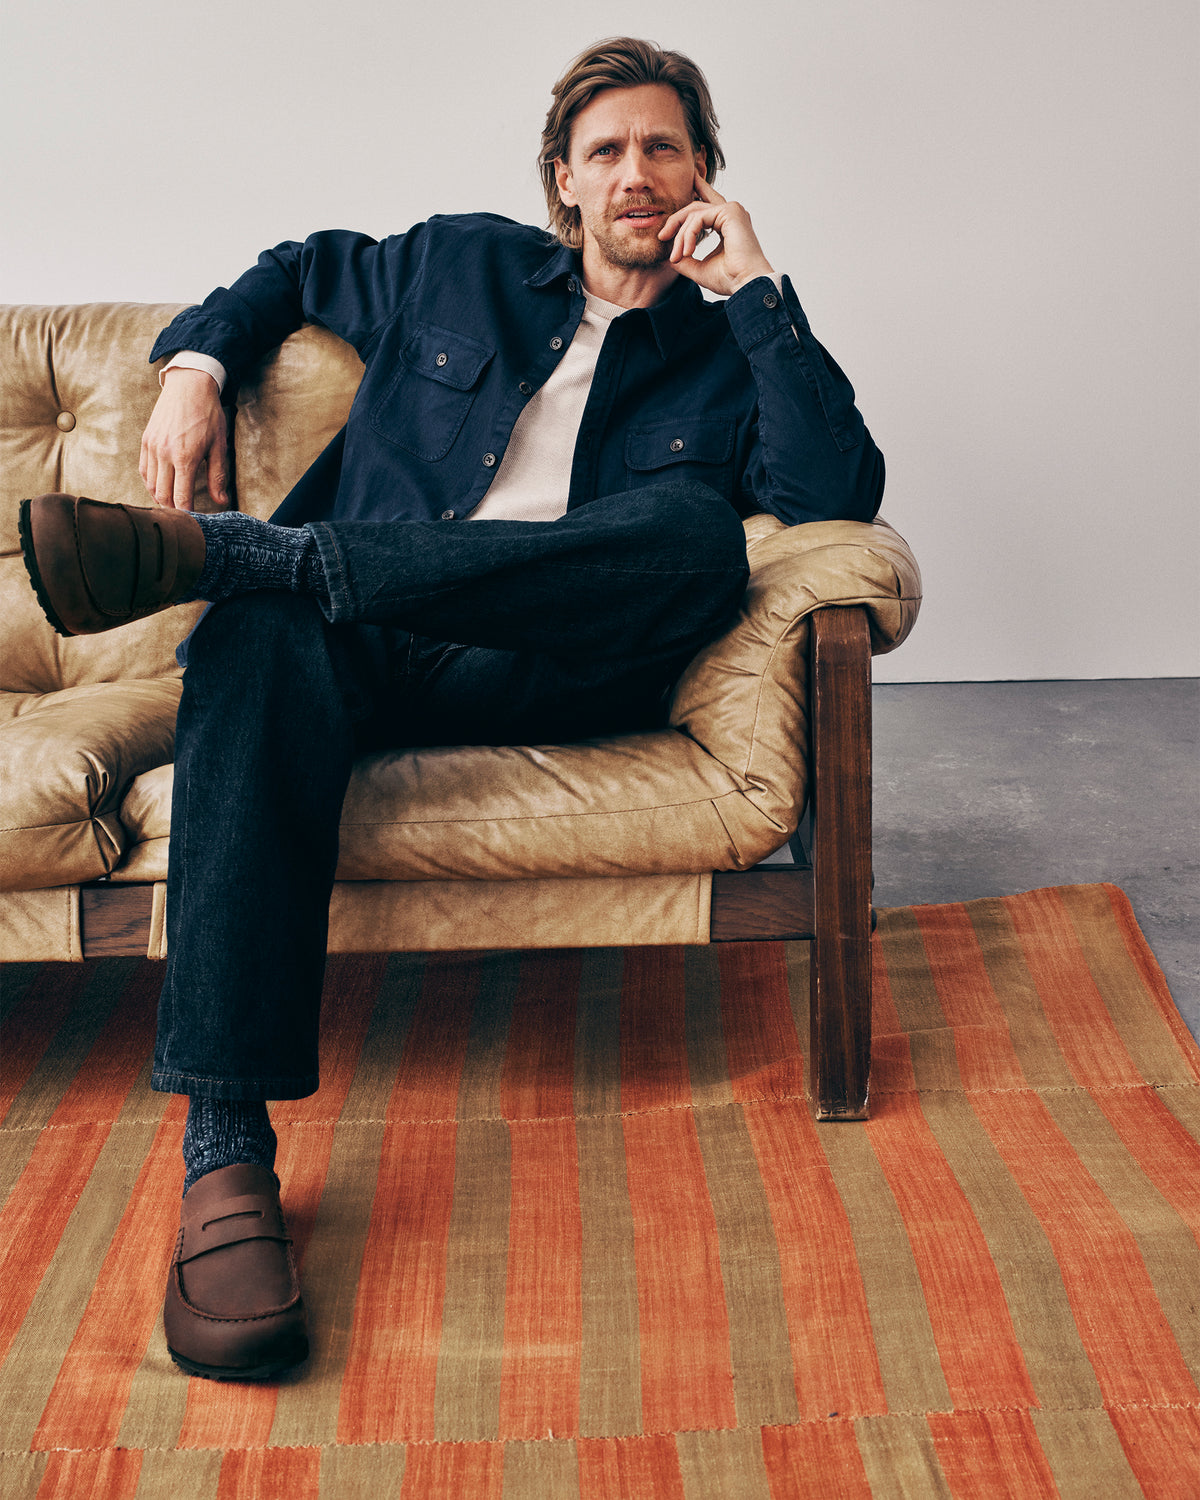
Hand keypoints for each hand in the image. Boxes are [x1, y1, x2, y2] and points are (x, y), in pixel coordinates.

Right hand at [139, 367, 229, 510]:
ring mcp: (152, 447)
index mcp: (184, 457)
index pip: (181, 498)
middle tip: (184, 519)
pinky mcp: (146, 440)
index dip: (187, 514)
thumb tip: (221, 501)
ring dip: (160, 499)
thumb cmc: (209, 414)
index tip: (194, 523)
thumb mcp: (219, 446)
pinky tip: (161, 488)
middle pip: (162, 496)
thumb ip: (218, 476)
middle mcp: (164, 454)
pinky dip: (151, 484)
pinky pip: (144, 470)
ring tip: (173, 506)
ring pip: (151, 485)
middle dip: (173, 510)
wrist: (189, 385)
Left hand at [659, 171, 774, 297]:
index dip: (689, 201)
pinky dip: (689, 235)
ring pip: (694, 214)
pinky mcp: (730, 211)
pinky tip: (688, 252)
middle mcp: (731, 213)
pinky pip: (699, 218)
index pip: (705, 205)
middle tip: (662, 236)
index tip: (669, 219)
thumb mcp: (700, 269)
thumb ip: (686, 261)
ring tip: (678, 257)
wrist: (746, 284)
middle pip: (695, 207)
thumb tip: (670, 257)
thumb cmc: (730, 279)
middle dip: (676, 221)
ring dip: (681, 236)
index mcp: (727, 223)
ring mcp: (732, 210)